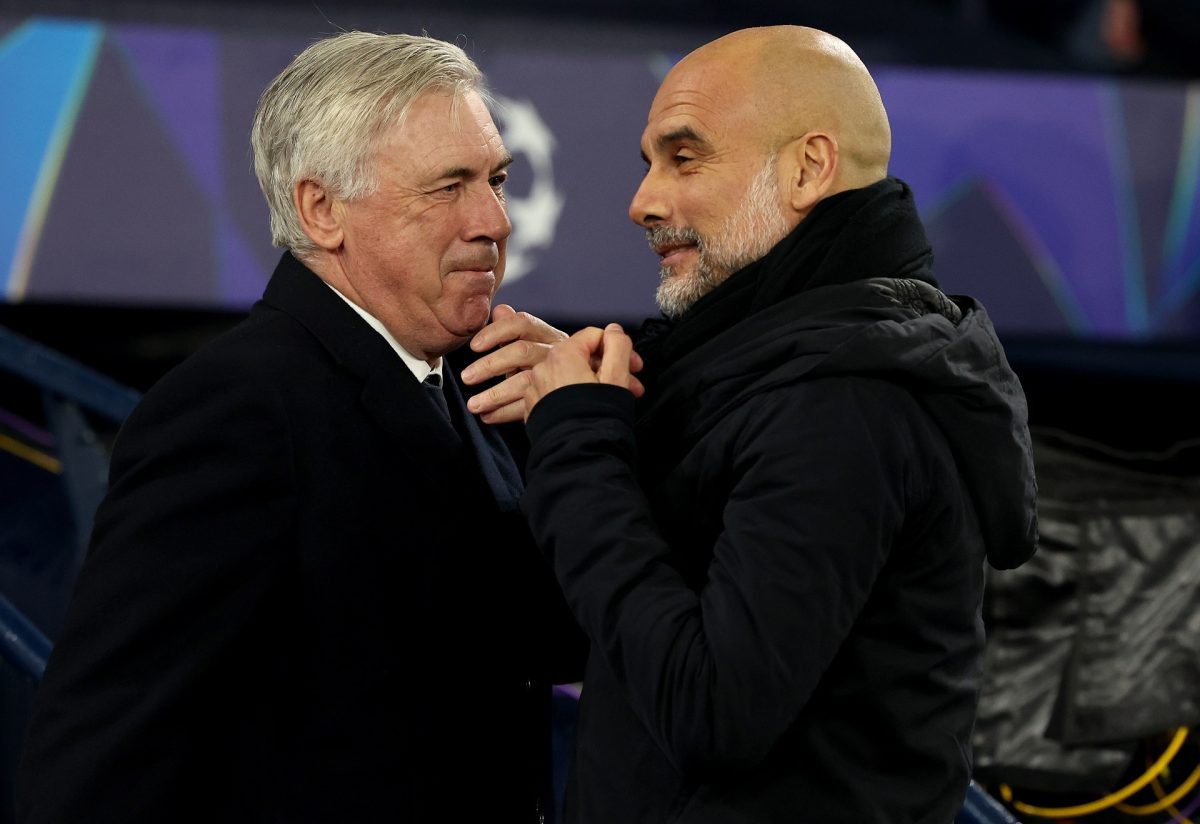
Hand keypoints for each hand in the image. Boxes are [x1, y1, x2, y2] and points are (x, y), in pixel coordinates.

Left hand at [462, 304, 568, 423]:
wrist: (588, 394)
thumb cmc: (560, 367)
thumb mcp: (539, 346)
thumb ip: (516, 330)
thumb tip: (499, 310)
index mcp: (549, 336)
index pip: (522, 323)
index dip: (496, 332)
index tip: (474, 346)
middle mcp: (556, 352)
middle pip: (521, 352)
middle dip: (490, 365)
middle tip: (466, 377)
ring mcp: (560, 376)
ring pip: (525, 381)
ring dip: (495, 395)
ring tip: (473, 405)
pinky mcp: (558, 400)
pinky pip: (529, 406)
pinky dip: (505, 413)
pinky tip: (489, 417)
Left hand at [524, 324, 643, 420]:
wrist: (578, 455)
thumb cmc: (598, 417)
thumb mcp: (616, 376)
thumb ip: (618, 346)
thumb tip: (614, 330)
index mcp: (564, 354)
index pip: (595, 336)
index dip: (619, 348)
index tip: (635, 367)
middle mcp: (543, 367)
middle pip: (581, 356)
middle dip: (608, 369)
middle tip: (630, 385)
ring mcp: (535, 388)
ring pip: (568, 375)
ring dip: (592, 383)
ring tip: (610, 400)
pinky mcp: (533, 408)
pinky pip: (554, 393)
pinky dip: (571, 396)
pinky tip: (587, 409)